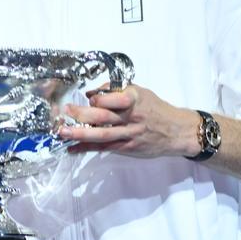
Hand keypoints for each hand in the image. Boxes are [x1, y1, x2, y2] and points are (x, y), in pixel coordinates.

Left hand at [57, 84, 196, 157]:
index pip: (111, 98)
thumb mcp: (141, 92)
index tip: (88, 98)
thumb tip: (93, 94)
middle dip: (81, 115)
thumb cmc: (156, 109)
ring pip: (102, 134)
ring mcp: (129, 134)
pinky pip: (105, 148)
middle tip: (65, 113)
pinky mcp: (128, 148)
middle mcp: (131, 117)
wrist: (177, 131)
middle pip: (103, 117)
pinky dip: (88, 148)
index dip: (96, 99)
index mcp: (134, 99)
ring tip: (63, 132)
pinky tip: (73, 148)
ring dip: (80, 134)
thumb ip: (117, 91)